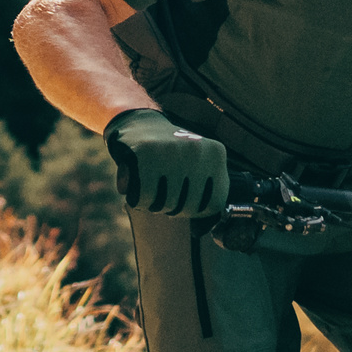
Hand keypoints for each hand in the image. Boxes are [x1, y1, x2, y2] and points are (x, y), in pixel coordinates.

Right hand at [105, 108, 230, 217]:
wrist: (138, 121)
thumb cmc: (169, 153)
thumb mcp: (197, 164)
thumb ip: (206, 192)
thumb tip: (203, 231)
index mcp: (215, 154)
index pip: (214, 204)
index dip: (196, 210)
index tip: (184, 201)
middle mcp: (197, 150)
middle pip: (189, 207)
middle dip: (173, 208)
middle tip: (164, 193)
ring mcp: (172, 151)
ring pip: (167, 204)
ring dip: (154, 205)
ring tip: (151, 187)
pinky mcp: (145, 153)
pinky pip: (145, 197)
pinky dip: (138, 199)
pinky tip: (136, 186)